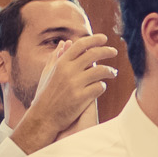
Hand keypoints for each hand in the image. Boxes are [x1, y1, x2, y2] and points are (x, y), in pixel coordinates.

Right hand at [12, 33, 117, 153]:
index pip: (81, 45)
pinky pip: (99, 87)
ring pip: (100, 71)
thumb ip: (56, 57)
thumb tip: (64, 43)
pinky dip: (102, 86)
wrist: (43, 117)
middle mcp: (68, 71)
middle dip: (107, 51)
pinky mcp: (81, 98)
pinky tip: (101, 87)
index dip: (94, 40)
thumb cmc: (45, 95)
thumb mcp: (47, 73)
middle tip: (114, 51)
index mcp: (61, 63)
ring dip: (110, 70)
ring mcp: (75, 84)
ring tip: (113, 72)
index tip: (104, 39)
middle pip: (94, 54)